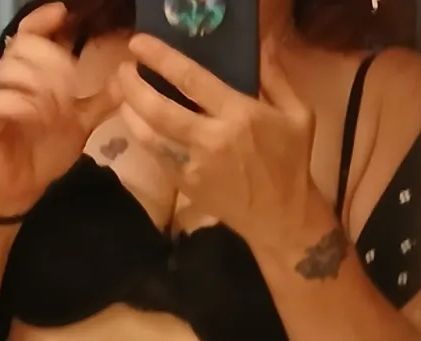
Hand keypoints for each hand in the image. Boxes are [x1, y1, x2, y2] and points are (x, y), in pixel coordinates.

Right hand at [0, 3, 117, 215]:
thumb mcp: (80, 125)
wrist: (21, 190)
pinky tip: (39, 116)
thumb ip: (99, 101)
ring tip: (61, 108)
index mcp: (29, 74)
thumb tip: (126, 78)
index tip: (64, 13)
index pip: (30, 33)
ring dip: (40, 85)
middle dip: (53, 61)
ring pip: (10, 71)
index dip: (44, 19)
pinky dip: (22, 104)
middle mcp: (7, 80)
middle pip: (23, 47)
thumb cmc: (45, 153)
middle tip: (73, 86)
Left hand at [115, 35, 319, 246]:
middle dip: (133, 86)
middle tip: (122, 70)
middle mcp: (212, 139)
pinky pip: (158, 158)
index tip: (139, 44)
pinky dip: (143, 139)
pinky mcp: (188, 187)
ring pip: (151, 137)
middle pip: (159, 109)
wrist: (280, 216)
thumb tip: (261, 46)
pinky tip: (137, 125)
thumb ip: (277, 78)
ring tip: (121, 95)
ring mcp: (196, 166)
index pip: (190, 79)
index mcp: (239, 115)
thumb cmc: (291, 163)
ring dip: (130, 113)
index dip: (159, 58)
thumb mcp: (298, 114)